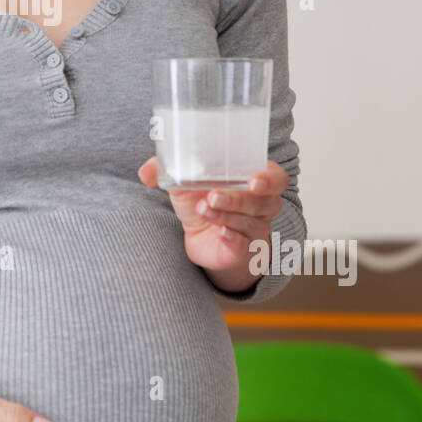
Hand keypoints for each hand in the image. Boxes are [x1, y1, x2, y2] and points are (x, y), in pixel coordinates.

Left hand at [137, 155, 287, 275]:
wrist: (202, 236)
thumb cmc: (201, 199)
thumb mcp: (185, 181)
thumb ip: (167, 170)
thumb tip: (146, 171)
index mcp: (255, 180)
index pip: (275, 177)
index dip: (268, 178)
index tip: (253, 179)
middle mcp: (262, 205)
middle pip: (263, 201)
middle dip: (238, 198)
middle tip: (213, 195)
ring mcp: (255, 229)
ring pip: (250, 223)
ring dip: (226, 215)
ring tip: (203, 209)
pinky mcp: (243, 250)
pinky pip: (244, 245)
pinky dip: (232, 239)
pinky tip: (220, 233)